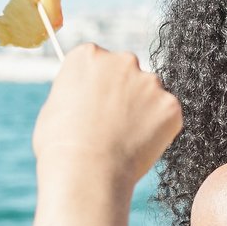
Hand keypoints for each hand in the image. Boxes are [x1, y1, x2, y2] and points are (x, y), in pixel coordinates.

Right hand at [32, 45, 181, 191]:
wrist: (86, 170)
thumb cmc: (60, 145)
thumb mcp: (55, 105)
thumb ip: (78, 91)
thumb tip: (86, 96)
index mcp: (88, 55)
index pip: (101, 61)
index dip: (99, 86)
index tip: (97, 103)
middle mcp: (122, 60)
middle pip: (129, 73)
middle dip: (125, 93)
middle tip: (115, 123)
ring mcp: (150, 82)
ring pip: (151, 94)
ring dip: (144, 111)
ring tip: (125, 139)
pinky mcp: (171, 105)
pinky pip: (167, 116)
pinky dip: (159, 130)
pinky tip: (140, 146)